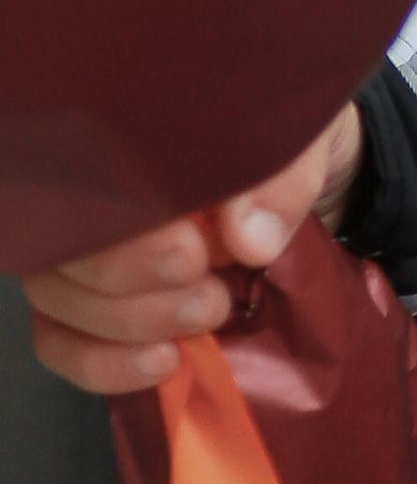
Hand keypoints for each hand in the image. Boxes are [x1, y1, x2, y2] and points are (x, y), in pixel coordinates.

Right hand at [22, 108, 363, 398]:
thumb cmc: (281, 138)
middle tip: (213, 295)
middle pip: (62, 250)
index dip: (134, 238)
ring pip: (52, 297)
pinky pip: (53, 338)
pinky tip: (162, 361)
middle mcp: (80, 176)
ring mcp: (71, 238)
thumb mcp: (298, 140)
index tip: (197, 256)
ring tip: (206, 317)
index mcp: (124, 120)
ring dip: (127, 327)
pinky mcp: (77, 292)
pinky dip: (100, 362)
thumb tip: (247, 239)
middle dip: (135, 291)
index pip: (87, 179)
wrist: (292, 169)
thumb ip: (280, 180)